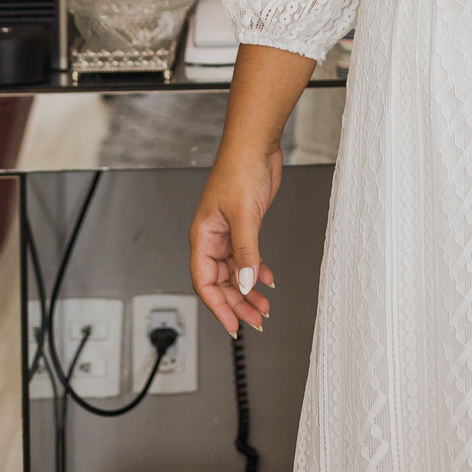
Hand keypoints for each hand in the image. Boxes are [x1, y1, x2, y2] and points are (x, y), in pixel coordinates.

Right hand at [190, 146, 280, 335]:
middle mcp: (213, 237)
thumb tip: (245, 284)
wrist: (256, 145)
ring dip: (249, 289)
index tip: (232, 326)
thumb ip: (245, 252)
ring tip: (265, 306)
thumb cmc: (239, 169)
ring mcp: (229, 232)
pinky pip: (247, 256)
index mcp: (203, 236)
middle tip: (255, 319)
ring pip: (236, 272)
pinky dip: (257, 270)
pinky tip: (268, 280)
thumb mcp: (244, 216)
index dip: (218, 306)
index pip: (204, 282)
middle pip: (221, 281)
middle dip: (237, 303)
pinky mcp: (245, 225)